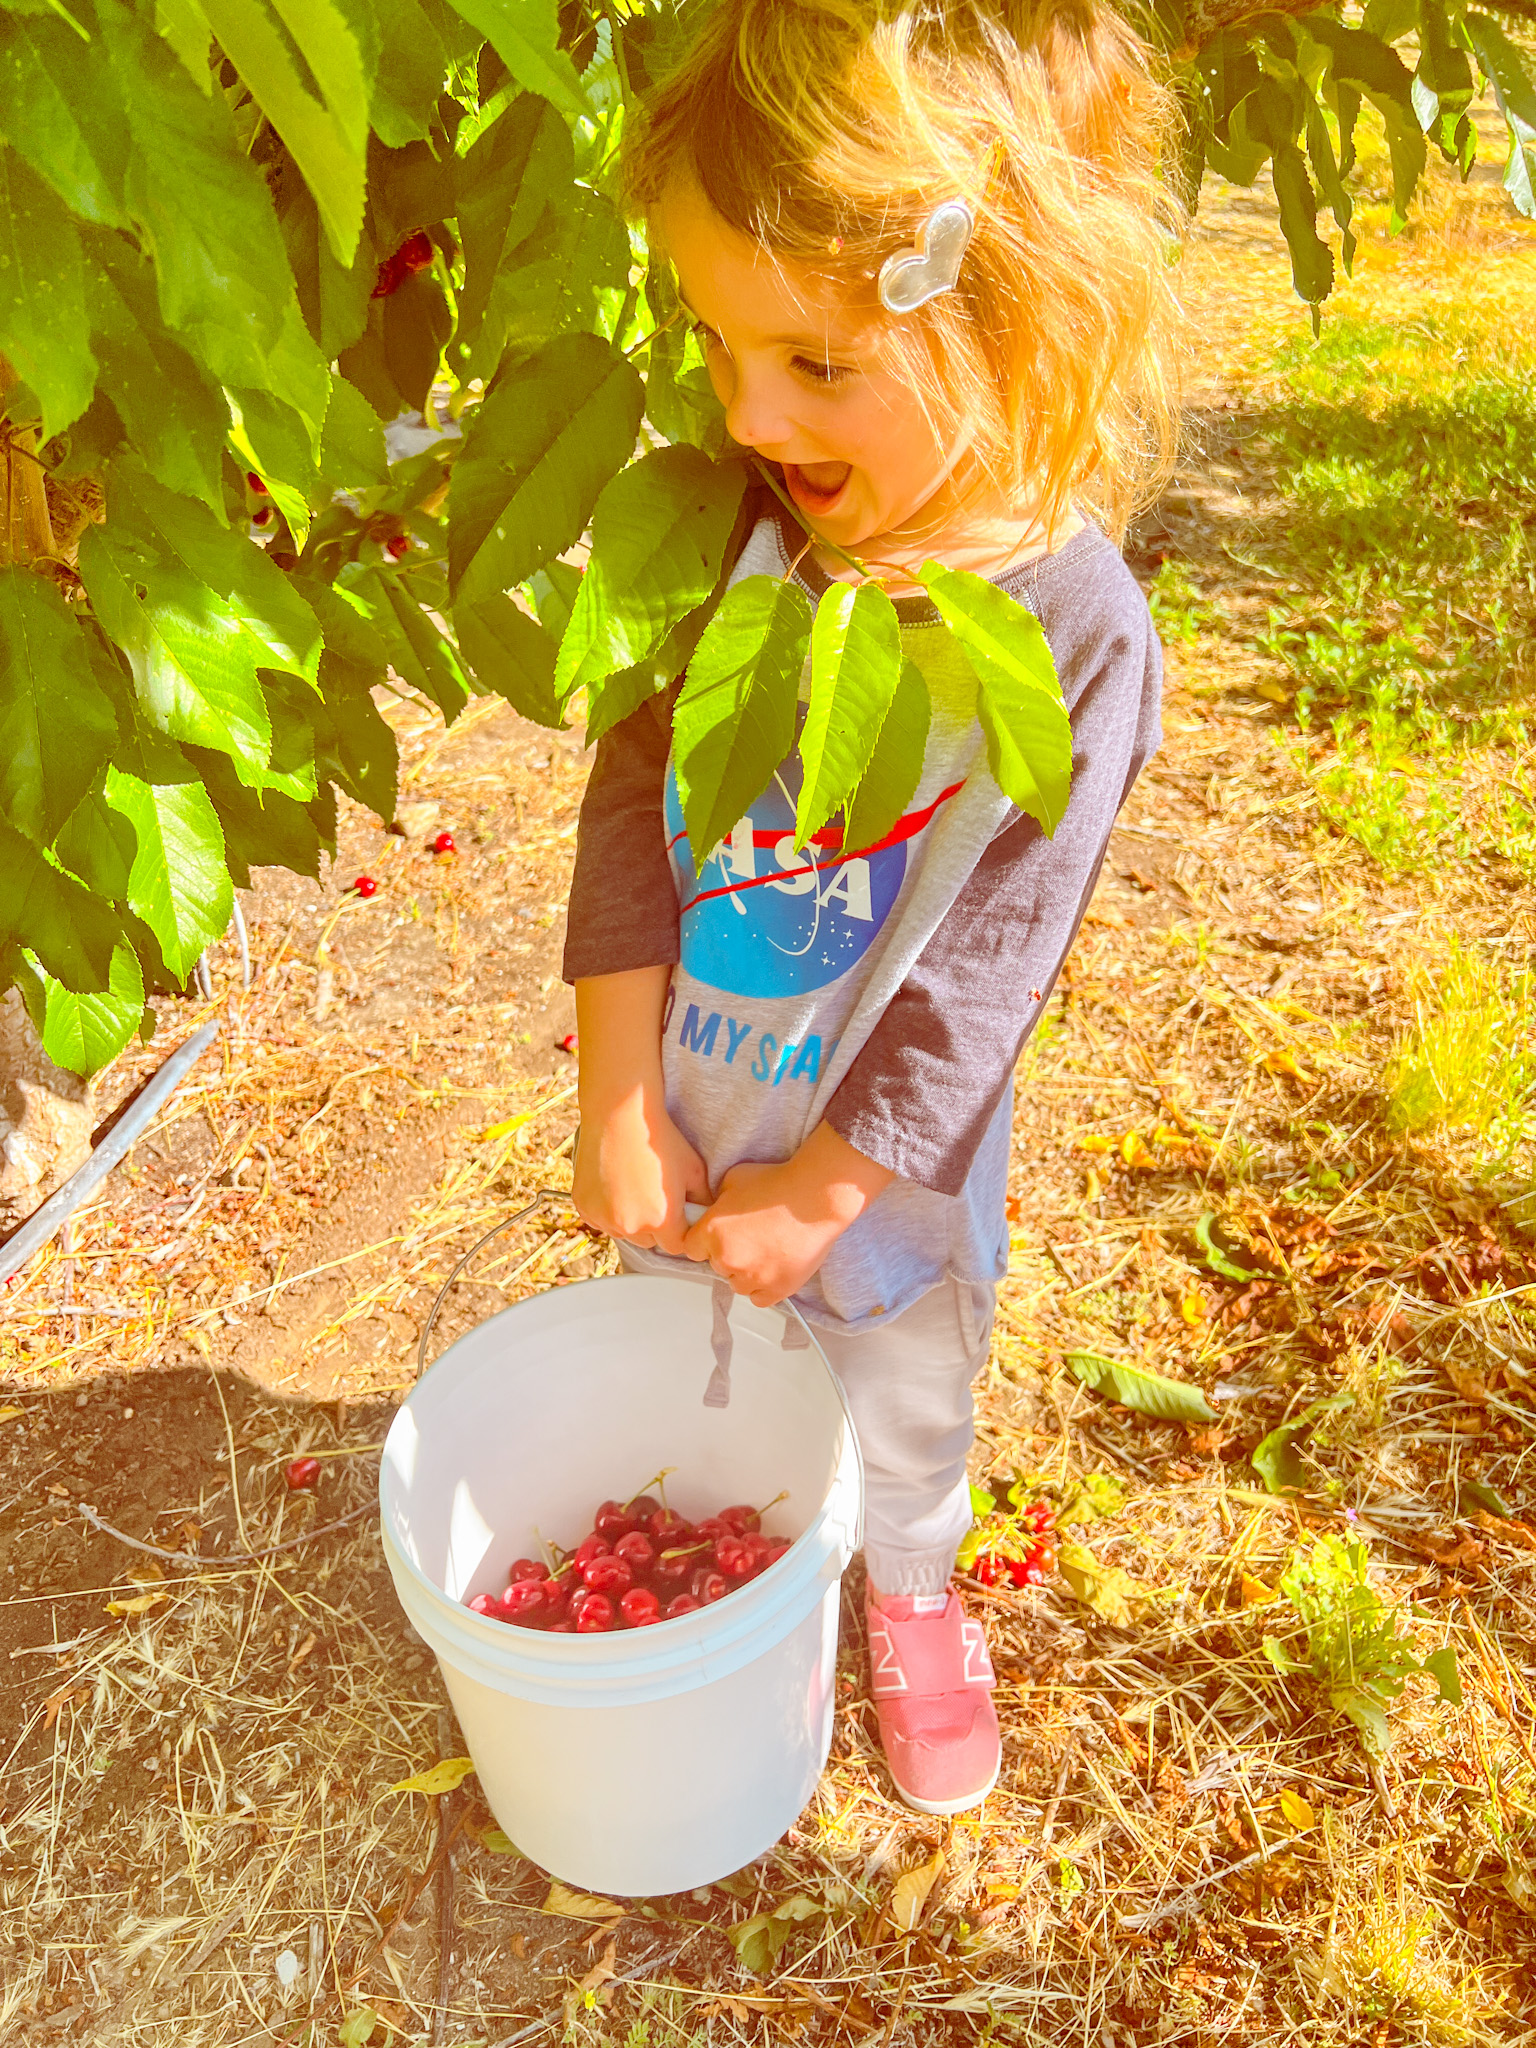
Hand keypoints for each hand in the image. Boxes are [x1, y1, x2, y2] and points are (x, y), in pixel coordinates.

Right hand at [571, 968, 709, 1255]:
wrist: (620, 1115)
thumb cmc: (659, 1138)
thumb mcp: (694, 1169)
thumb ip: (703, 1200)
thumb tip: (707, 1215)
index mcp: (662, 1222)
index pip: (677, 1246)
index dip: (680, 1231)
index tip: (679, 1217)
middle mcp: (632, 1227)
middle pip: (650, 1241)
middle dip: (655, 1225)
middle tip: (656, 1196)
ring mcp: (604, 1219)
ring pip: (624, 1231)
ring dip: (631, 1218)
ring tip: (635, 1186)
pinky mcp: (584, 1208)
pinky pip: (602, 1218)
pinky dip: (609, 1208)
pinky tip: (616, 1183)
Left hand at [680, 1124, 893, 1305]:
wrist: (816, 1197)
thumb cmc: (778, 1183)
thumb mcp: (734, 1179)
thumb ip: (718, 1201)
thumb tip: (715, 1209)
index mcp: (712, 1231)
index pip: (692, 1248)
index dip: (705, 1241)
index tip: (719, 1235)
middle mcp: (728, 1258)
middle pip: (717, 1265)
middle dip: (729, 1253)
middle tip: (751, 1236)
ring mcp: (753, 1278)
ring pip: (737, 1284)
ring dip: (746, 1271)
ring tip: (766, 1250)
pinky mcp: (777, 1289)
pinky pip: (759, 1298)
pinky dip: (764, 1286)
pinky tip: (773, 1268)